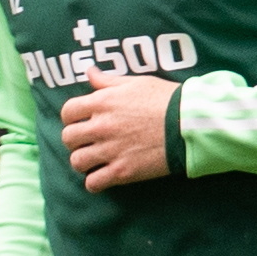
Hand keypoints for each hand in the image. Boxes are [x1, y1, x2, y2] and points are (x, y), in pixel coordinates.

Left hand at [59, 77, 175, 190]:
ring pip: (77, 162)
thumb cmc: (166, 99)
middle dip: (75, 140)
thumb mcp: (136, 82)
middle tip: (87, 142)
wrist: (188, 124)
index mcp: (102, 102)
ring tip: (94, 161)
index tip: (80, 122)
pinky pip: (93, 183)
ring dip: (83, 162)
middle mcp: (101, 126)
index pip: (68, 111)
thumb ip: (108, 81)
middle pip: (69, 138)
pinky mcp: (122, 171)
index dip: (71, 118)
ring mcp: (110, 150)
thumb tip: (89, 72)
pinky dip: (94, 183)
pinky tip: (102, 177)